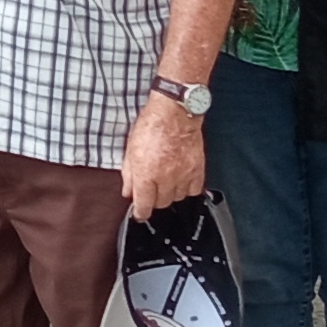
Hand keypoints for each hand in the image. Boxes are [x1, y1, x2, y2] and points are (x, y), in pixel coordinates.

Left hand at [120, 96, 202, 219]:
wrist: (174, 112)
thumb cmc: (150, 125)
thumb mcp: (131, 149)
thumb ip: (128, 174)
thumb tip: (128, 192)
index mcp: (146, 174)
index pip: (144, 205)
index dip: (140, 213)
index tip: (140, 214)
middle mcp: (165, 178)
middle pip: (161, 203)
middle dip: (154, 200)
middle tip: (152, 190)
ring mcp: (183, 174)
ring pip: (177, 198)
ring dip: (170, 194)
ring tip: (166, 182)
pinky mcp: (197, 169)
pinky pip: (194, 190)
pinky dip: (187, 188)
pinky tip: (181, 181)